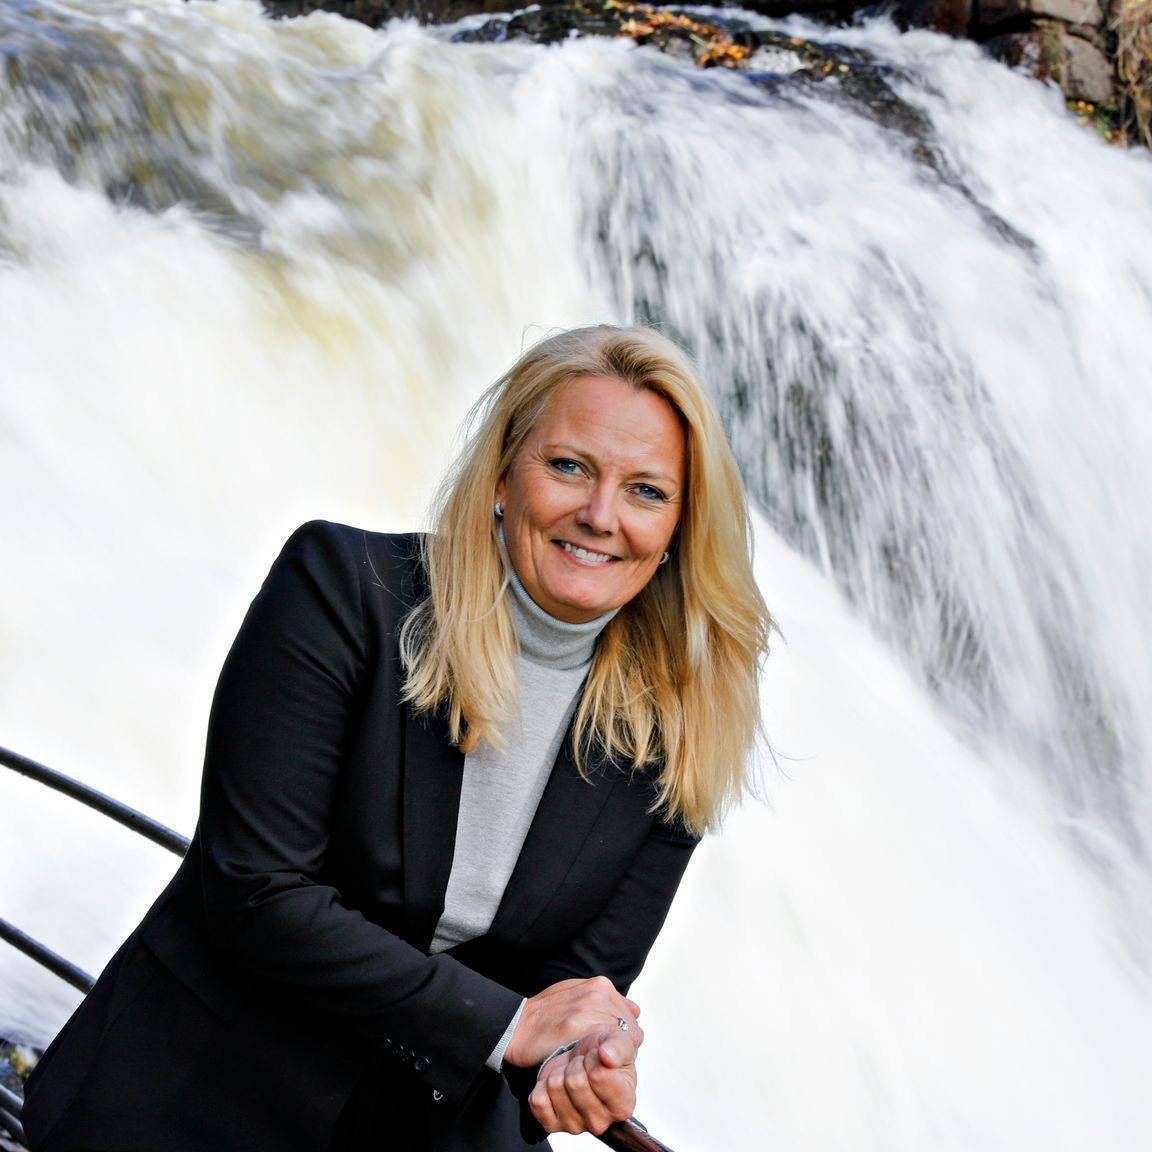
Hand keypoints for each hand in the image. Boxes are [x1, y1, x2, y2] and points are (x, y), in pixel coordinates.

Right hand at [504, 975, 641, 1068]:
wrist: (515, 1026)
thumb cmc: (546, 1015)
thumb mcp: (577, 995)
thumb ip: (605, 1001)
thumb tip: (635, 1010)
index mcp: (601, 986)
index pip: (632, 1018)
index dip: (623, 1036)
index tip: (610, 1047)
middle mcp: (598, 994)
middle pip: (630, 1030)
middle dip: (621, 1047)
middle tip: (603, 1058)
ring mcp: (589, 1009)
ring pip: (619, 1042)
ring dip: (612, 1056)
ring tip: (593, 1062)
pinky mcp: (577, 1027)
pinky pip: (602, 1048)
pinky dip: (599, 1060)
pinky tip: (585, 1062)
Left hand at [529, 1030, 637, 1135]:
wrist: (582, 1059)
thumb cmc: (602, 1054)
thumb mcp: (618, 1041)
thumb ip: (618, 1047)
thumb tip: (608, 1055)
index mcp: (623, 1105)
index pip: (598, 1075)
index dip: (594, 1057)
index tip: (598, 1057)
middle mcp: (601, 1122)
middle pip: (575, 1082)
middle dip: (575, 1064)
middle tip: (583, 1065)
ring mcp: (576, 1127)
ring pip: (555, 1087)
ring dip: (560, 1072)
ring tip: (571, 1072)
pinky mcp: (552, 1125)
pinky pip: (538, 1100)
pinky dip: (543, 1084)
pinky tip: (558, 1084)